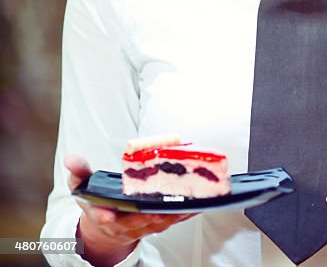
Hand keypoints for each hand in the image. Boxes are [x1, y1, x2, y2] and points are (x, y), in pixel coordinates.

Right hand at [66, 154, 195, 266]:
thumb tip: (70, 159)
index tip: (107, 215)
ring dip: (171, 215)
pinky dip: (183, 214)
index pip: (101, 215)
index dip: (104, 215)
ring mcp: (139, 227)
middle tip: (158, 209)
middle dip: (146, 216)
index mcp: (101, 212)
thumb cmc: (96, 199)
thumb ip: (78, 171)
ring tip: (185, 203)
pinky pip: (171, 221)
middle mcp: (120, 224)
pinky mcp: (155, 226)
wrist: (105, 223)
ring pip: (156, 224)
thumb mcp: (82, 184)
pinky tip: (196, 204)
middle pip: (134, 222)